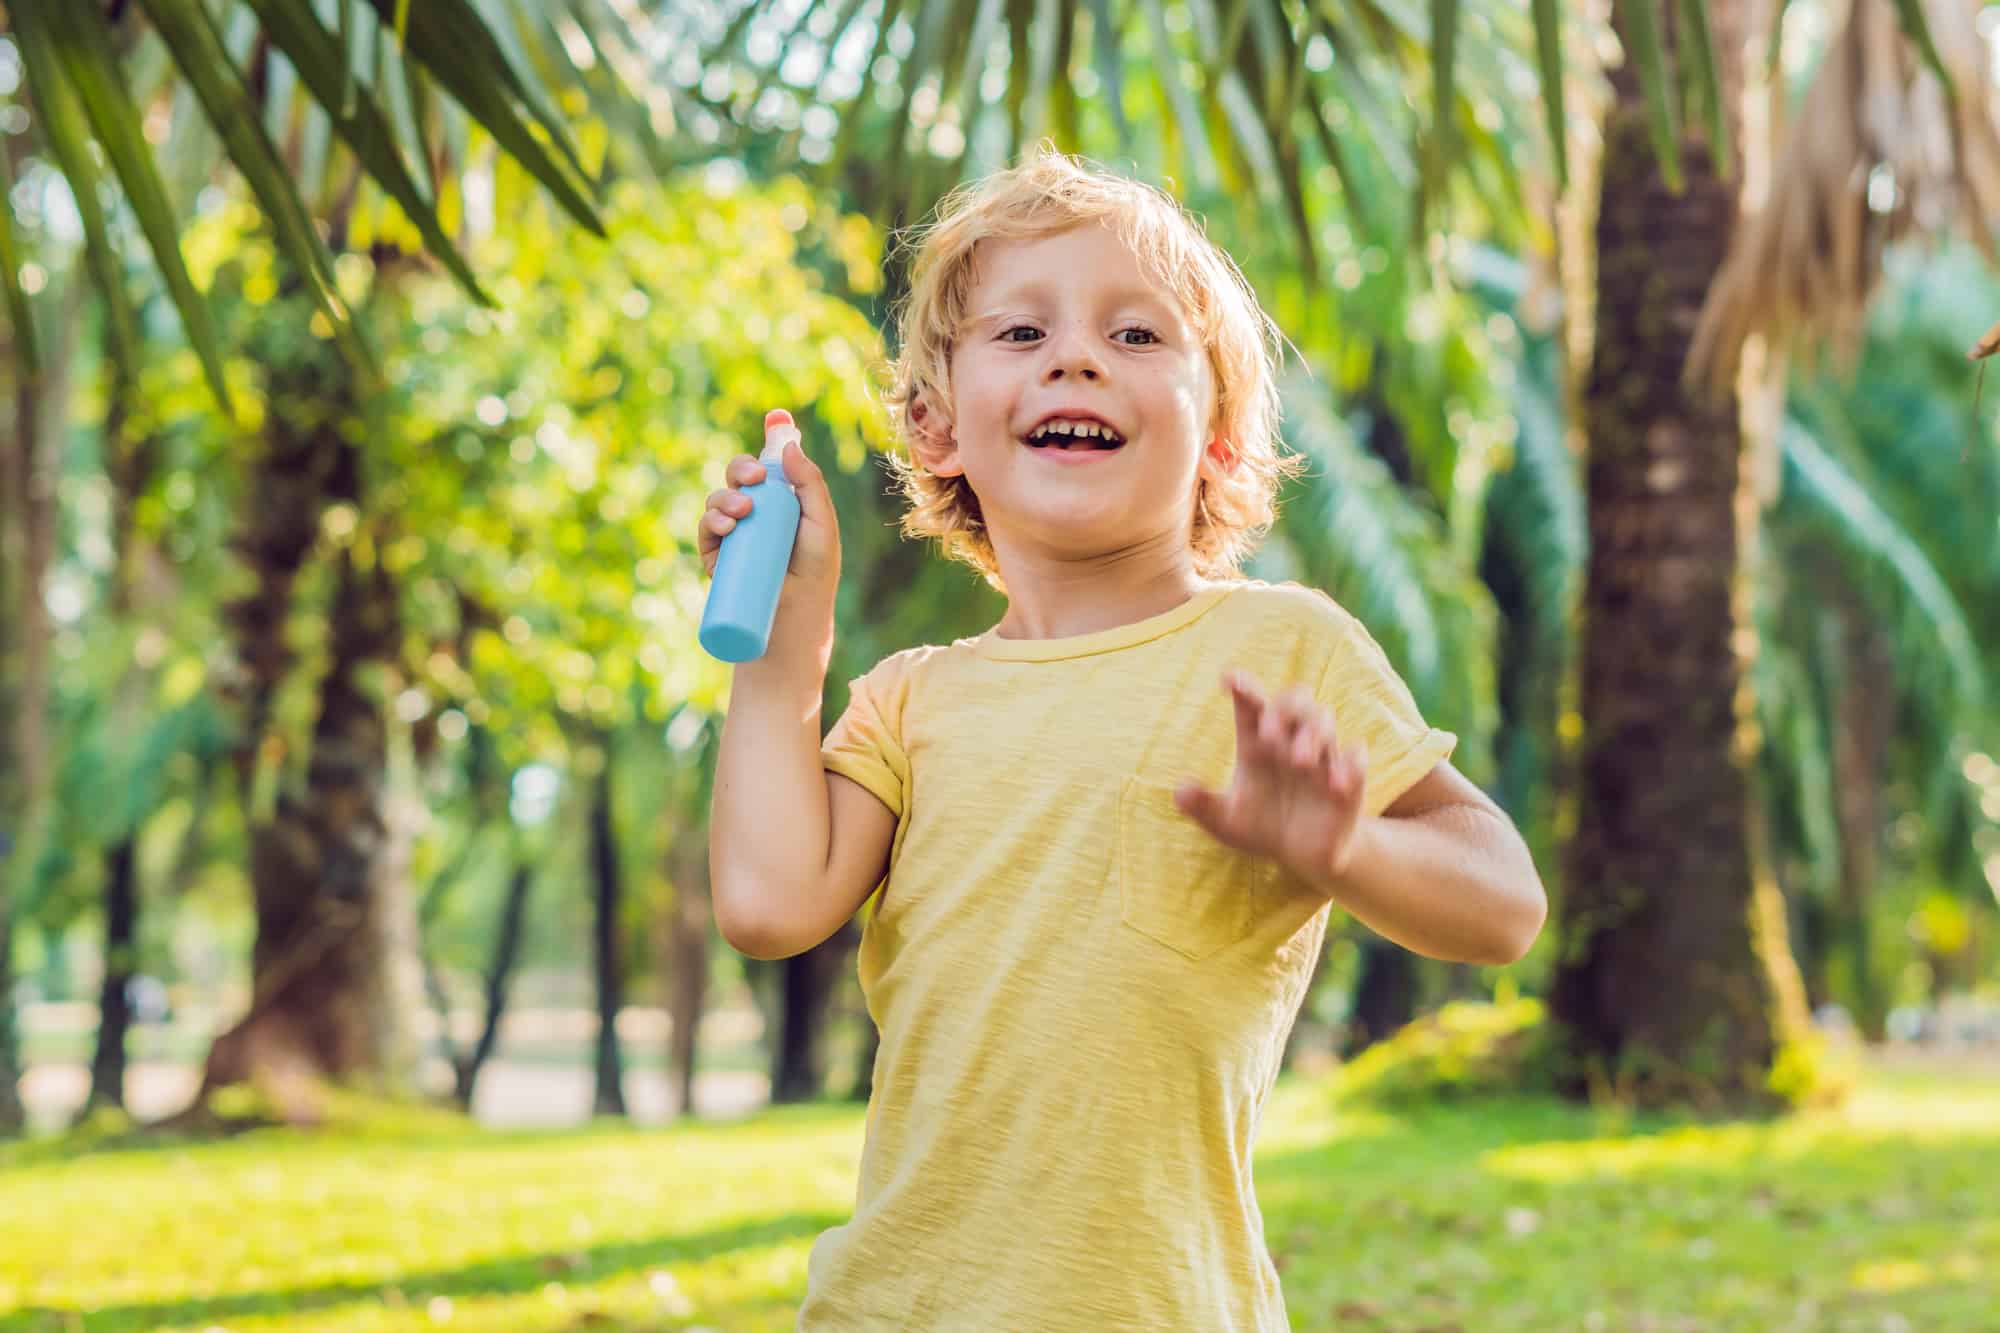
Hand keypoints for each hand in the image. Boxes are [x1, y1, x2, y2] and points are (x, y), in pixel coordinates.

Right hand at [698, 415, 841, 588]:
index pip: (774, 463)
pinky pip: (706, 529)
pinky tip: (725, 526)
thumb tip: (790, 448)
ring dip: (726, 498)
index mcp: (784, 499)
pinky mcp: (717, 555)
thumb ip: (811, 485)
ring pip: (719, 498)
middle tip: (755, 478)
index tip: (776, 417)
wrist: (795, 616)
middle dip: (742, 468)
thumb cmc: (815, 572)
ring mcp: (735, 532)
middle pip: (740, 475)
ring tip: (742, 513)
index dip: (773, 437)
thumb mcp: (821, 524)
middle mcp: (757, 511)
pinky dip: (711, 522)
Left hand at [1174, 670, 1368, 881]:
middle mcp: (1290, 741)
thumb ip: (1203, 806)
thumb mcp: (1227, 822)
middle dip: (1283, 709)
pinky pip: (1355, 758)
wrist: (1301, 856)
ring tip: (1299, 760)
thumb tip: (1179, 792)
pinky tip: (1336, 784)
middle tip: (1268, 731)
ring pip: (1324, 722)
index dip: (1243, 688)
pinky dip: (1349, 765)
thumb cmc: (1260, 827)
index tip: (1229, 679)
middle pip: (1294, 701)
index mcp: (1256, 743)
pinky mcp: (1348, 778)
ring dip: (1312, 735)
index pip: (1251, 705)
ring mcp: (1321, 756)